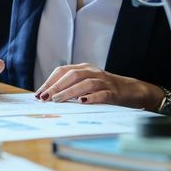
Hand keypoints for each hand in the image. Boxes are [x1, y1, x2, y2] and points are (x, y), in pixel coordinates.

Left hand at [35, 63, 165, 110]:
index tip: (38, 94)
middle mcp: (93, 72)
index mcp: (84, 68)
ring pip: (84, 83)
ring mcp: (104, 81)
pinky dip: (91, 98)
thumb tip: (48, 96)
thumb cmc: (104, 88)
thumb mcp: (86, 83)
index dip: (50, 82)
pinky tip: (82, 102)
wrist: (131, 90)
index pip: (63, 71)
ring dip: (69, 92)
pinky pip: (101, 93)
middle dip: (56, 86)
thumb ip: (70, 87)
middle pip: (72, 75)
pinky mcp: (113, 92)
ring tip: (57, 100)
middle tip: (45, 98)